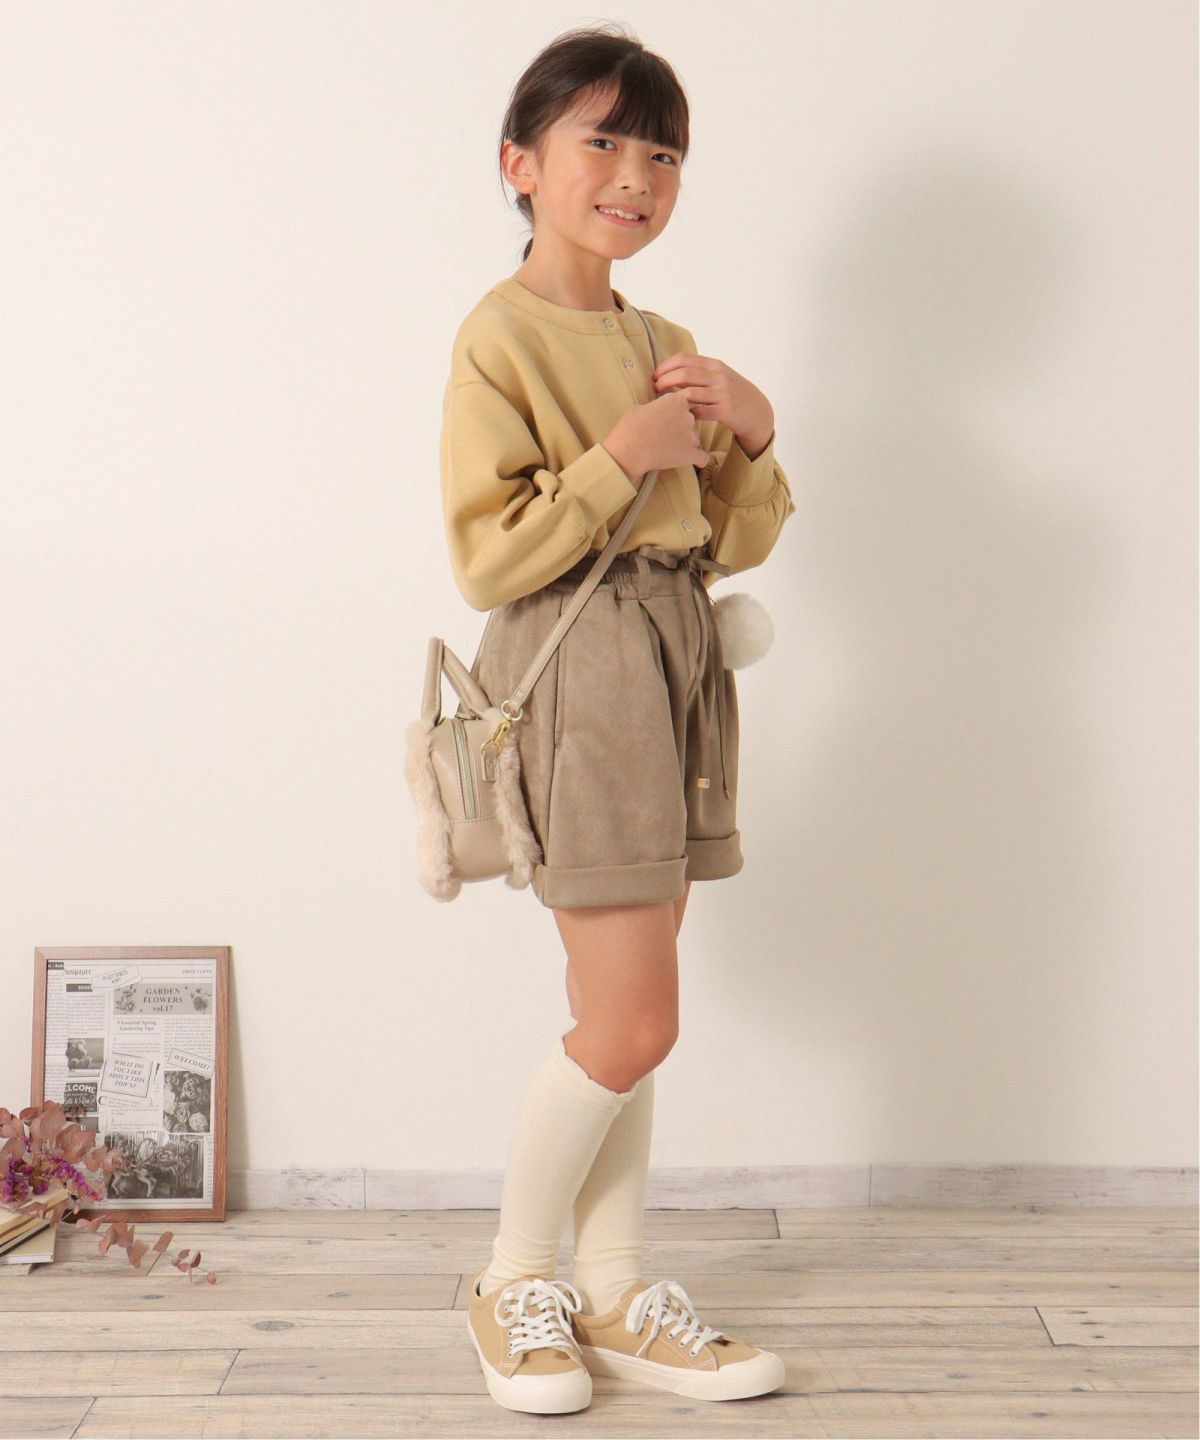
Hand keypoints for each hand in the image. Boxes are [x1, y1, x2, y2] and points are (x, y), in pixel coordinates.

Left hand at [652, 350, 774, 459]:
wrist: (758, 412)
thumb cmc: (733, 394)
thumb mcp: (719, 377)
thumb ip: (699, 373)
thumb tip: (670, 372)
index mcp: (714, 365)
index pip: (684, 358)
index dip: (665, 366)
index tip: (655, 376)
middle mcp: (719, 376)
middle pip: (684, 374)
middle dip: (664, 381)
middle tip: (655, 389)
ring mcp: (723, 393)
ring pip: (690, 393)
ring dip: (672, 399)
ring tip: (664, 404)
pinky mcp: (726, 411)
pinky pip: (700, 412)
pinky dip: (687, 414)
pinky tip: (682, 417)